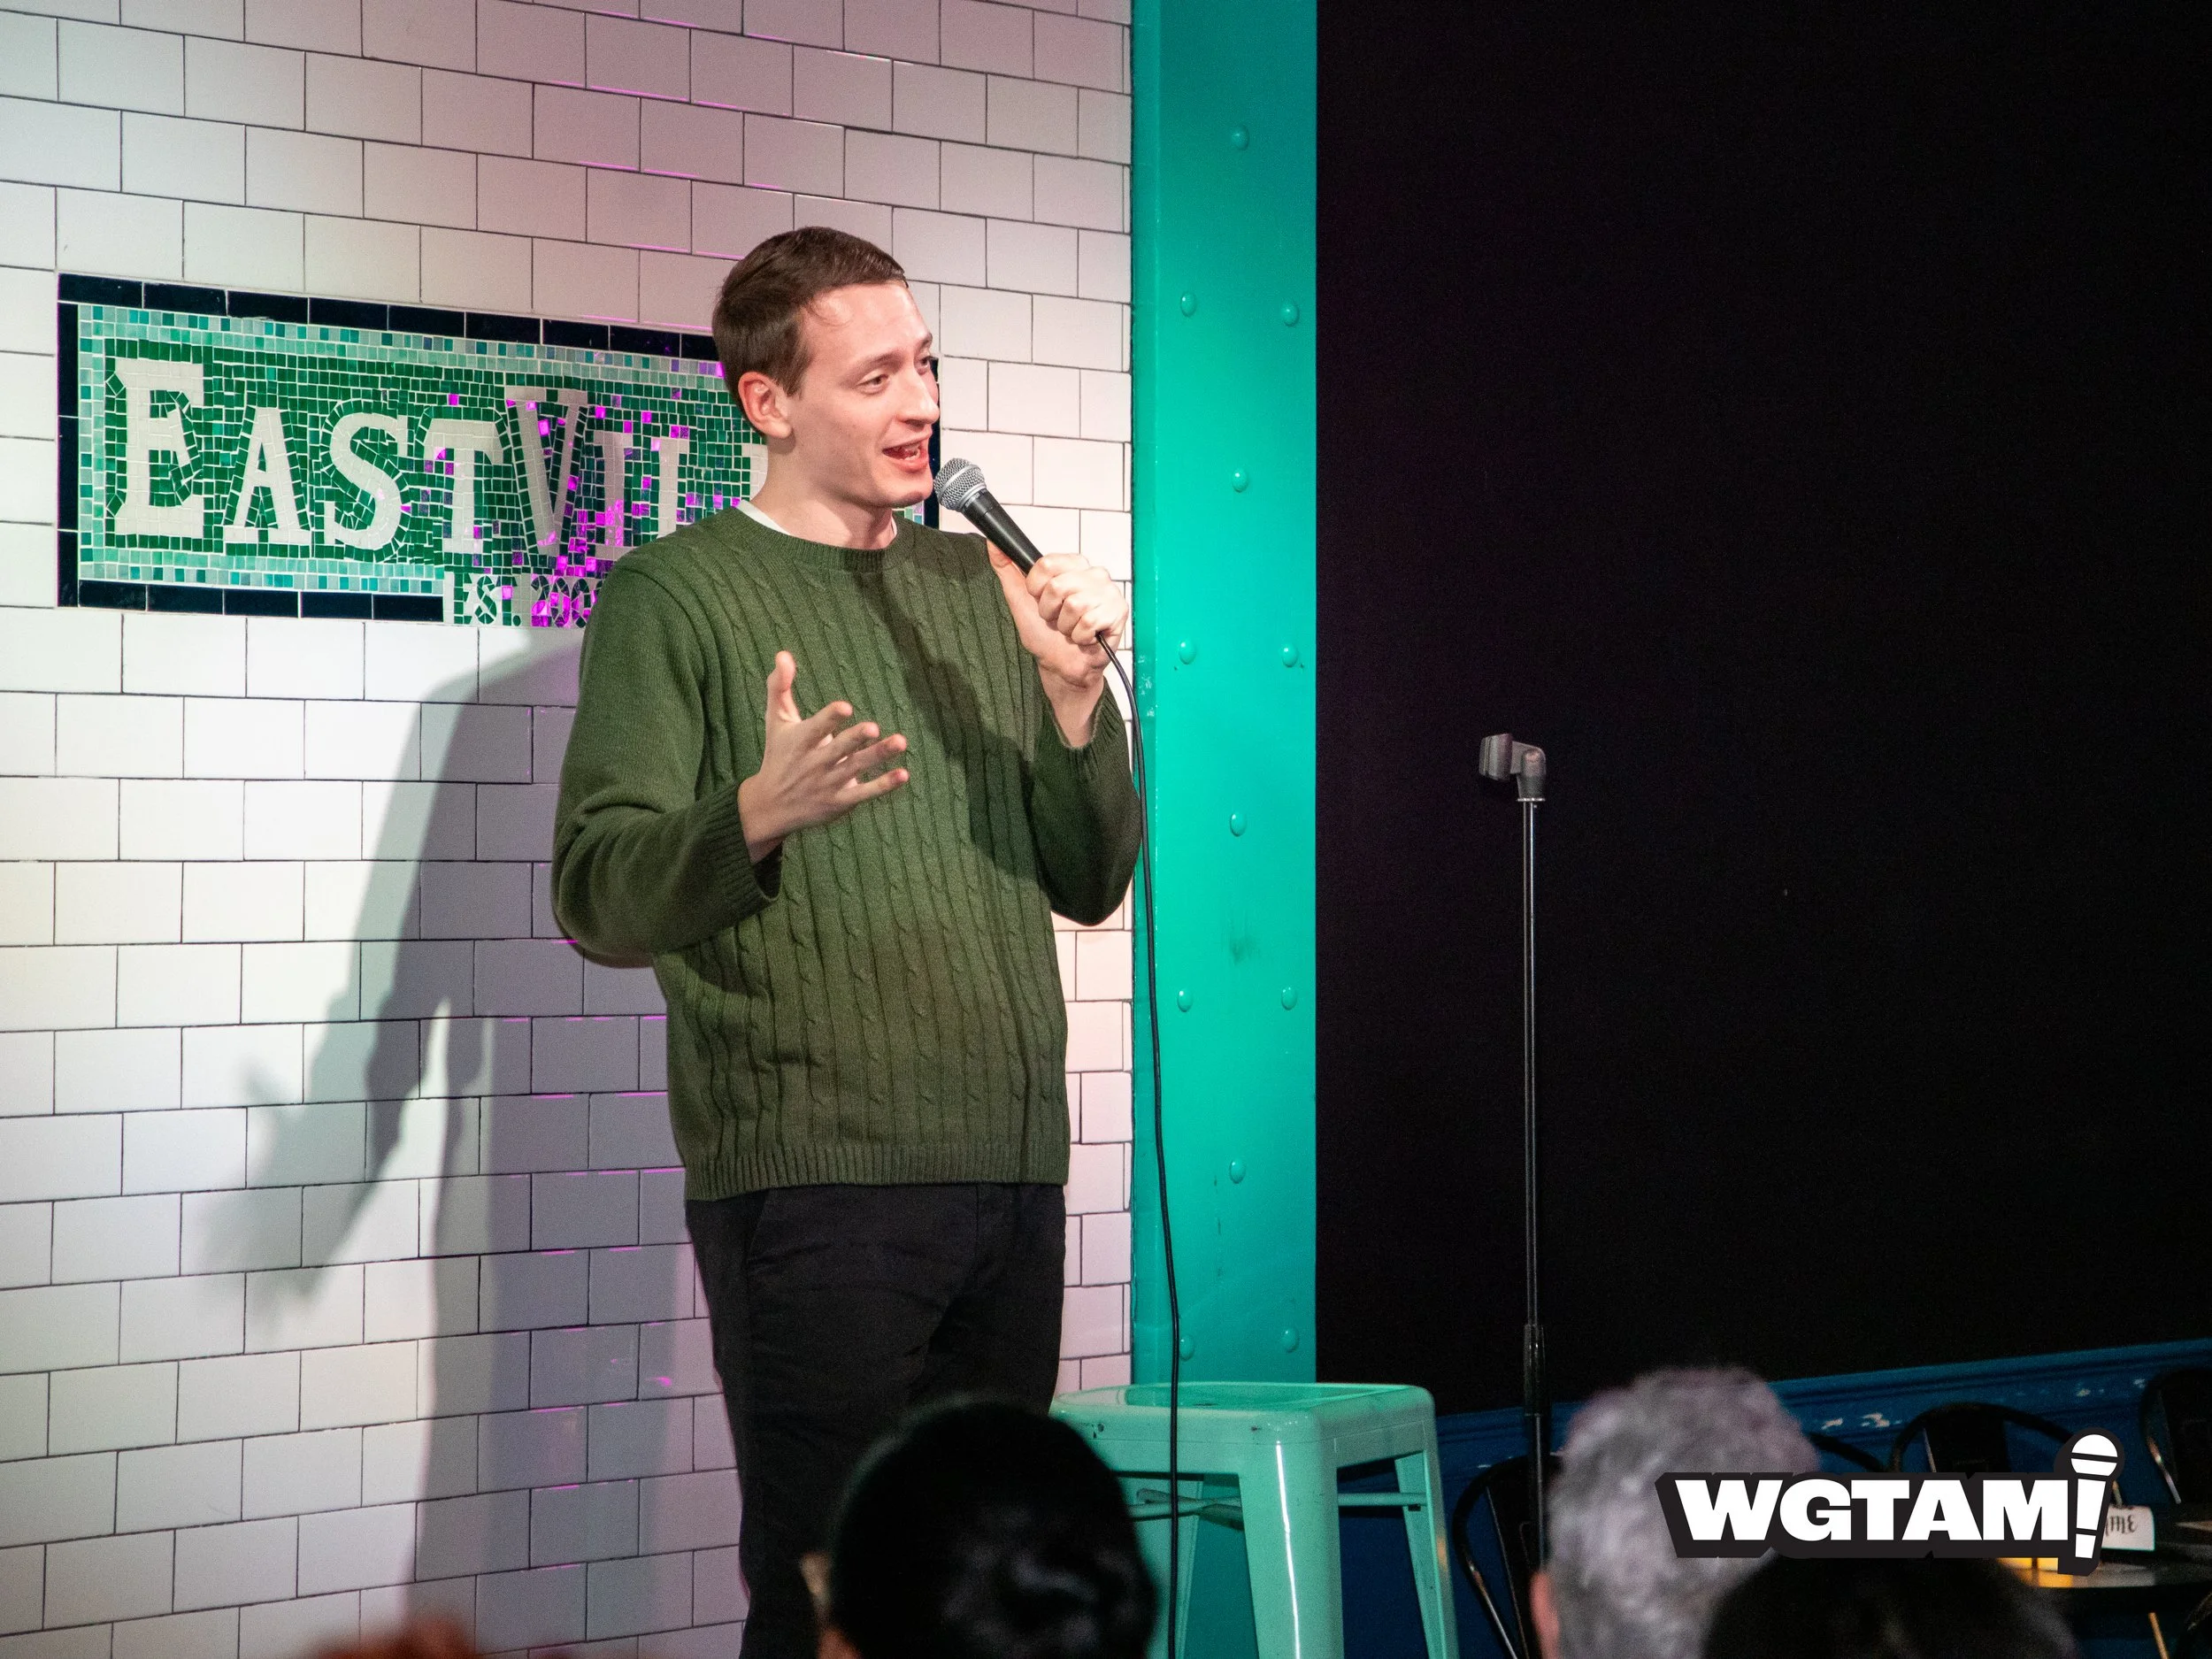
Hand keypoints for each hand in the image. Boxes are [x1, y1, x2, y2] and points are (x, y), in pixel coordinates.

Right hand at [735, 651, 908, 860]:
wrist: (770, 807)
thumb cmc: (778, 755)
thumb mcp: (775, 721)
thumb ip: (779, 687)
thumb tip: (783, 654)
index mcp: (799, 741)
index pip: (815, 728)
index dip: (830, 718)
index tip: (845, 707)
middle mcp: (814, 763)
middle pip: (838, 748)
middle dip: (855, 739)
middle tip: (873, 727)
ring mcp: (828, 783)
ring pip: (856, 768)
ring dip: (878, 756)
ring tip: (900, 741)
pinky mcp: (840, 801)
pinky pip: (864, 793)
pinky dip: (883, 785)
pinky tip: (903, 775)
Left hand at [989, 550, 1127, 684]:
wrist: (1062, 665)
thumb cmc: (1045, 634)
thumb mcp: (1020, 599)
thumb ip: (1006, 568)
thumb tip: (993, 542)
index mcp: (1072, 564)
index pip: (1046, 563)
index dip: (1036, 588)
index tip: (1040, 599)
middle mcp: (1093, 573)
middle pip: (1058, 586)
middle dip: (1050, 610)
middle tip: (1057, 618)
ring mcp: (1108, 592)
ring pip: (1074, 605)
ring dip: (1065, 626)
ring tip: (1071, 628)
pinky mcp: (1118, 611)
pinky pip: (1089, 622)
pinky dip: (1080, 636)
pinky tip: (1084, 636)